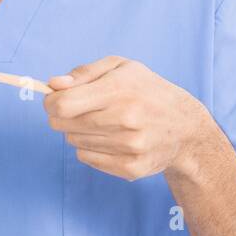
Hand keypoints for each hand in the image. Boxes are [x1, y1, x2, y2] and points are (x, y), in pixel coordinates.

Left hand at [43, 56, 209, 180]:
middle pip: (63, 125)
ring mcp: (129, 146)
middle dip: (63, 116)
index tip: (54, 99)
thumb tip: (53, 85)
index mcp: (119, 90)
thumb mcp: (121, 67)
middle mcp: (125, 119)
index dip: (50, 102)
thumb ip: (84, 73)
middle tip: (80, 110)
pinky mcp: (130, 167)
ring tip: (104, 123)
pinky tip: (111, 139)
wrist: (185, 127)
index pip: (62, 105)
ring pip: (73, 141)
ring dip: (80, 132)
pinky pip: (86, 158)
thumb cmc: (147, 91)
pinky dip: (91, 148)